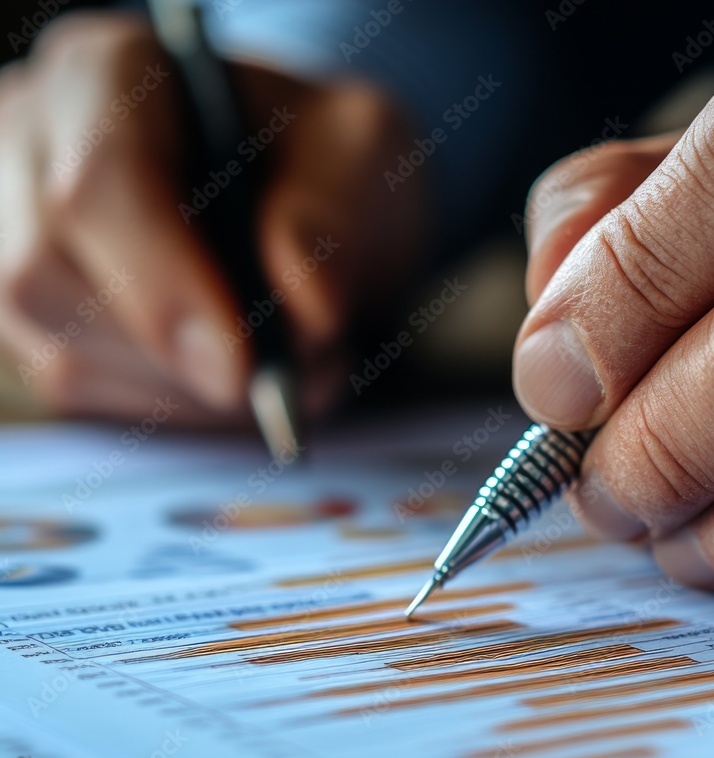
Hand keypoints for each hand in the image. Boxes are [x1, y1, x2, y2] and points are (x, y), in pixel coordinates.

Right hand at [0, 13, 423, 421]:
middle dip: (182, 356)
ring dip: (191, 392)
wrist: (306, 205)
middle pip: (47, 279)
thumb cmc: (325, 164)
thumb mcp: (364, 153)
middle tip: (295, 374)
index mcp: (107, 78)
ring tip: (291, 369)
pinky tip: (240, 382)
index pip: (97, 184)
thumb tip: (307, 306)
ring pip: (63, 353)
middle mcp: (33, 152)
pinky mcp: (40, 321)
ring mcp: (20, 240)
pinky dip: (178, 407)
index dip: (164, 283)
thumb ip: (338, 214)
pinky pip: (86, 392)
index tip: (242, 365)